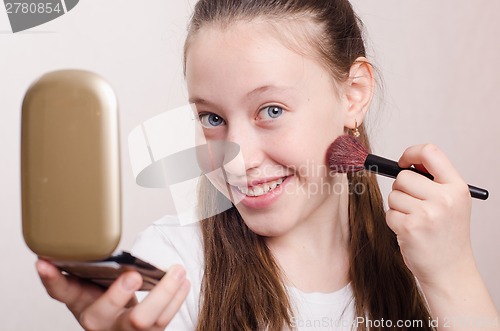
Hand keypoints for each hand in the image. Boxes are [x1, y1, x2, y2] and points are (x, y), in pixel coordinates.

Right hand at [36, 259, 189, 330]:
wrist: (119, 330)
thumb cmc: (107, 303)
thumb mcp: (92, 288)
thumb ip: (91, 269)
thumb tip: (91, 237)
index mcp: (82, 304)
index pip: (61, 291)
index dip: (51, 277)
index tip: (43, 261)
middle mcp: (100, 322)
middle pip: (104, 312)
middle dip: (118, 294)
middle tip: (133, 275)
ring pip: (144, 321)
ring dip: (165, 293)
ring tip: (178, 271)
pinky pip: (164, 321)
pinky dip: (177, 299)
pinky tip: (184, 282)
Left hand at [385, 144, 474, 287]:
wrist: (449, 270)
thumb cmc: (446, 235)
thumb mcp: (452, 203)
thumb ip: (434, 181)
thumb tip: (406, 162)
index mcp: (457, 188)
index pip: (430, 152)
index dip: (411, 153)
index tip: (403, 162)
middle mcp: (444, 199)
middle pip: (403, 176)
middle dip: (401, 189)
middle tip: (413, 205)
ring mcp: (427, 214)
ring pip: (393, 195)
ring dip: (397, 207)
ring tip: (415, 221)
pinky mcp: (409, 227)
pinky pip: (389, 213)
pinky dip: (394, 221)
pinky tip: (409, 232)